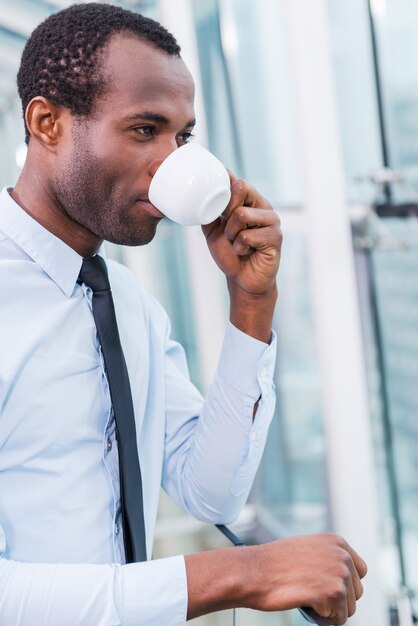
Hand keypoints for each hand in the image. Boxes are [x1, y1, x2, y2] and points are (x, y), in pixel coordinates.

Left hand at [202, 175, 281, 295]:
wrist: (242, 280)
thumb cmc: (230, 254)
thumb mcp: (213, 230)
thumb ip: (209, 212)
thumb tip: (200, 196)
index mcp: (250, 201)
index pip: (237, 181)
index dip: (224, 183)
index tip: (217, 186)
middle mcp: (263, 206)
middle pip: (241, 188)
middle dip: (226, 210)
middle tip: (227, 230)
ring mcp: (272, 221)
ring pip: (241, 214)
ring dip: (231, 234)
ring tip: (236, 244)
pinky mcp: (275, 237)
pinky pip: (247, 236)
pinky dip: (239, 247)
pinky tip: (246, 252)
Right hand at [242, 533, 366, 624]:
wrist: (253, 571)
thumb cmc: (274, 563)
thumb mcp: (307, 549)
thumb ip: (327, 557)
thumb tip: (342, 577)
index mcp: (337, 542)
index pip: (359, 571)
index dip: (344, 584)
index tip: (327, 587)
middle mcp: (342, 555)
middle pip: (356, 593)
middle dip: (336, 599)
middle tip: (311, 593)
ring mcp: (339, 574)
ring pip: (348, 608)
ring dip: (329, 610)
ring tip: (306, 596)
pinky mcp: (332, 593)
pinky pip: (338, 620)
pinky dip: (323, 618)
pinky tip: (305, 604)